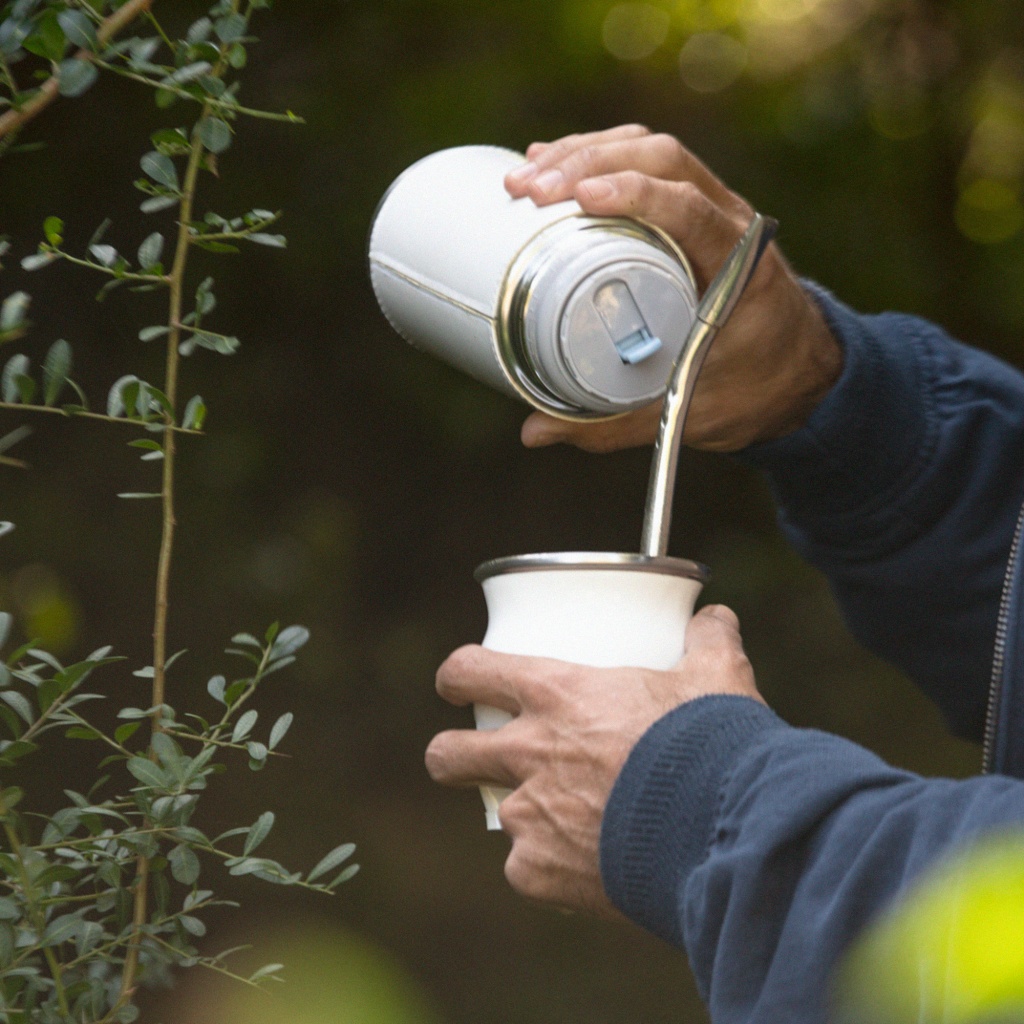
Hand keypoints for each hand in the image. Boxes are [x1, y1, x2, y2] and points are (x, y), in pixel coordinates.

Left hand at [425, 605, 761, 917]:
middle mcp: (528, 752)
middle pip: (447, 753)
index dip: (458, 676)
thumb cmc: (711, 744)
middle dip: (454, 754)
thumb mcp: (716, 677)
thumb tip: (717, 618)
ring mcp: (528, 816)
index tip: (460, 685)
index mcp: (555, 693)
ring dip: (525, 816)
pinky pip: (528, 869)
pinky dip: (552, 867)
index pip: (469, 671)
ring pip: (498, 815)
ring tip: (570, 823)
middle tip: (478, 758)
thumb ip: (709, 641)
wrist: (724, 831)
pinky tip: (588, 865)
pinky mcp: (539, 873)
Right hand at [504, 125, 841, 453]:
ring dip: (587, 152)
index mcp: (742, 268)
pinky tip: (554, 164)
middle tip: (530, 190)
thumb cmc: (753, 391)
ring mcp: (714, 209)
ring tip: (526, 177)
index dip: (635, 194)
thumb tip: (534, 433)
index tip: (580, 198)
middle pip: (663, 160)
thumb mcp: (687, 412)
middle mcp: (732, 223)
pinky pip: (650, 165)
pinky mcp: (695, 210)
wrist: (801, 375)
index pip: (690, 209)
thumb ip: (611, 425)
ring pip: (653, 151)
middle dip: (590, 163)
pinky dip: (600, 156)